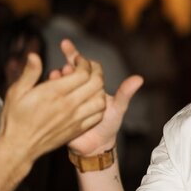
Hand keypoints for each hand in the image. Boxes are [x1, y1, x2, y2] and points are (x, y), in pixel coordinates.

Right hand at [0, 40, 106, 162]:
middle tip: (90, 67)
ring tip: (92, 82)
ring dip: (100, 88)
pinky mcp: (78, 129)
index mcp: (54, 93)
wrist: (19, 148)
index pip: (82, 73)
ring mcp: (75, 119)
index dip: (84, 62)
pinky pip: (98, 115)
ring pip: (100, 99)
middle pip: (96, 83)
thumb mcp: (16, 92)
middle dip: (96, 71)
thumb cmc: (15, 119)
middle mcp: (68, 105)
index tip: (78, 60)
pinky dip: (99, 104)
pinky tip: (91, 99)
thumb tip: (34, 55)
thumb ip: (29, 73)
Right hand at [62, 39, 142, 155]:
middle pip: (70, 73)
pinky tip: (51, 88)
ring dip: (58, 78)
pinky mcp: (59, 113)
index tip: (65, 44)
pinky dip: (52, 93)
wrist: (97, 146)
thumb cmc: (110, 123)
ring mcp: (66, 101)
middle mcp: (77, 90)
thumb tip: (140, 78)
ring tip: (56, 74)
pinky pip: (54, 102)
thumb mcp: (118, 108)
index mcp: (89, 85)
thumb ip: (125, 93)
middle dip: (67, 67)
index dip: (74, 55)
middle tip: (66, 66)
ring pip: (60, 85)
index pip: (81, 66)